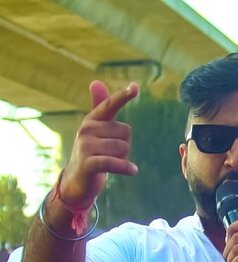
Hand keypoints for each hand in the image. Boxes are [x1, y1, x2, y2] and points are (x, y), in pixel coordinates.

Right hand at [60, 81, 139, 206]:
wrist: (77, 179)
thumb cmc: (92, 151)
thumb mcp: (96, 128)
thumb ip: (100, 106)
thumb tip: (96, 81)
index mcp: (92, 119)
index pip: (110, 105)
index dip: (123, 96)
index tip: (136, 87)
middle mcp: (87, 129)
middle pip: (126, 132)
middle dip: (125, 145)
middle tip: (111, 153)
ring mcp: (86, 146)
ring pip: (124, 147)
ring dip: (124, 157)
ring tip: (111, 162)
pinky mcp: (89, 163)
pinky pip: (114, 162)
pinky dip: (126, 167)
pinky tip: (133, 171)